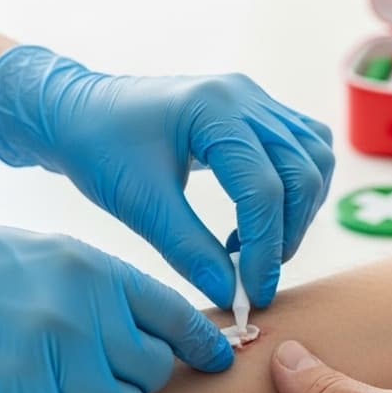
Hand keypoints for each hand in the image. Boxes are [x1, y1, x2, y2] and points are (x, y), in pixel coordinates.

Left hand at [0, 45, 334, 308]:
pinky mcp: (254, 112)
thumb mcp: (139, 204)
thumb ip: (188, 250)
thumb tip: (231, 295)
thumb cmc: (98, 149)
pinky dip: (296, 189)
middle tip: (256, 277)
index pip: (263, 187)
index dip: (265, 248)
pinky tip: (256, 219)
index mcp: (212, 110)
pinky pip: (302, 148)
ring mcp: (253, 100)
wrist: (77, 113)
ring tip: (255, 248)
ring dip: (299, 211)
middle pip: (302, 172)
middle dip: (287, 233)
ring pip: (313, 158)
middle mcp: (243, 97)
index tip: (253, 293)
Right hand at [0, 210, 232, 392]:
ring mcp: (50, 356)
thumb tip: (147, 326)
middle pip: (151, 372)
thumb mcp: (41, 255)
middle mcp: (82, 309)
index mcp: (93, 268)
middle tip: (99, 383)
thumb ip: (96, 289)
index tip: (210, 362)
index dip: (199, 346)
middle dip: (132, 382)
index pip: (176, 317)